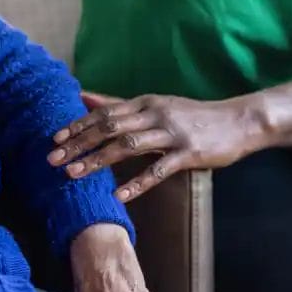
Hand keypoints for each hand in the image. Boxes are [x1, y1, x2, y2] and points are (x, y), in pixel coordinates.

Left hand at [49, 93, 263, 201]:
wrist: (238, 121)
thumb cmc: (194, 116)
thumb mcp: (157, 105)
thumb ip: (121, 104)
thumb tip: (86, 96)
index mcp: (146, 102)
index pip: (105, 112)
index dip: (78, 124)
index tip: (55, 138)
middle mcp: (156, 113)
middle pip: (110, 127)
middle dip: (79, 143)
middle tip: (53, 158)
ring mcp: (173, 133)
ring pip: (128, 145)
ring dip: (98, 160)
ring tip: (74, 174)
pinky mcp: (189, 153)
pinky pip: (158, 170)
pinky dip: (137, 183)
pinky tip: (119, 195)